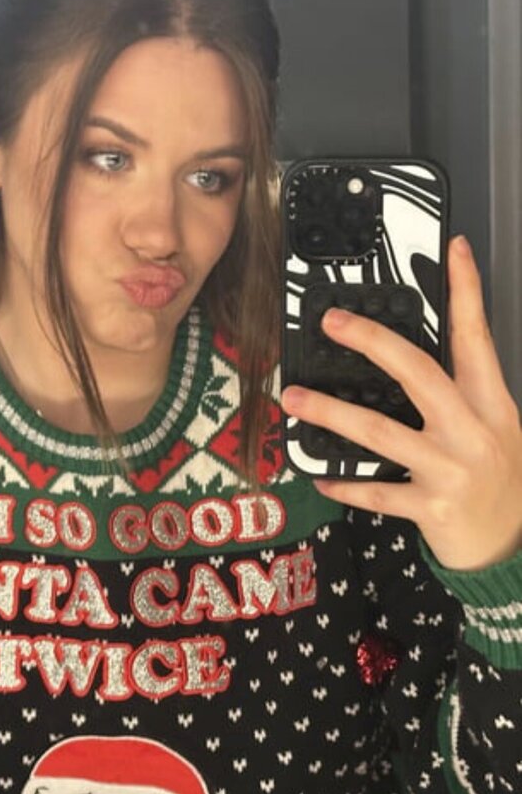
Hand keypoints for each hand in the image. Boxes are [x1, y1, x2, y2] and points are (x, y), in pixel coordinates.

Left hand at [280, 235, 521, 570]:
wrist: (510, 544)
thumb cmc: (497, 478)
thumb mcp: (494, 425)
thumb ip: (462, 391)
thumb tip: (409, 355)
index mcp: (490, 403)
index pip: (477, 337)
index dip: (466, 290)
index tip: (453, 249)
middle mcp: (472, 430)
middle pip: (418, 372)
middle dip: (372, 342)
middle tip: (331, 322)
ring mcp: (451, 469)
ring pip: (381, 431)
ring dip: (331, 412)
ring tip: (295, 399)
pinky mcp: (431, 507)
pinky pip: (376, 490)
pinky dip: (344, 483)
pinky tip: (318, 476)